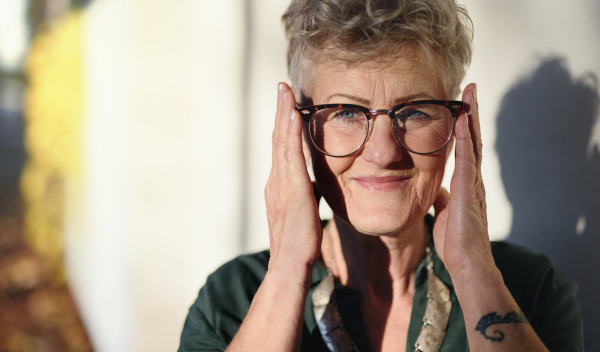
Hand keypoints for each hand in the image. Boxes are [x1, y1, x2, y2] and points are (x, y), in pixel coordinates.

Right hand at [265, 83, 321, 272]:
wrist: (290, 263)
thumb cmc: (299, 242)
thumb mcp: (302, 210)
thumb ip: (305, 194)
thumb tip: (314, 184)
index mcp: (279, 185)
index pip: (281, 148)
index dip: (282, 124)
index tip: (287, 104)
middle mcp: (276, 180)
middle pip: (277, 138)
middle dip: (280, 111)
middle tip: (282, 87)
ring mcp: (281, 183)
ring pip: (281, 141)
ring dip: (283, 114)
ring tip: (286, 91)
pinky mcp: (292, 188)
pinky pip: (291, 154)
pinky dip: (290, 132)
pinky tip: (294, 114)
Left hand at [432, 83, 494, 275]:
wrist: (466, 262)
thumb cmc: (456, 243)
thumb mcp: (445, 214)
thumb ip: (443, 199)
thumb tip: (437, 190)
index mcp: (466, 184)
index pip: (466, 149)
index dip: (464, 127)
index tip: (461, 107)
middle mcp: (473, 179)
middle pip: (473, 139)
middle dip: (471, 113)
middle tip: (469, 89)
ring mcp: (473, 182)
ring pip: (473, 142)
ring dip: (471, 116)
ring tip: (469, 93)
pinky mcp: (469, 189)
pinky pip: (467, 157)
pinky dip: (466, 136)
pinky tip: (463, 118)